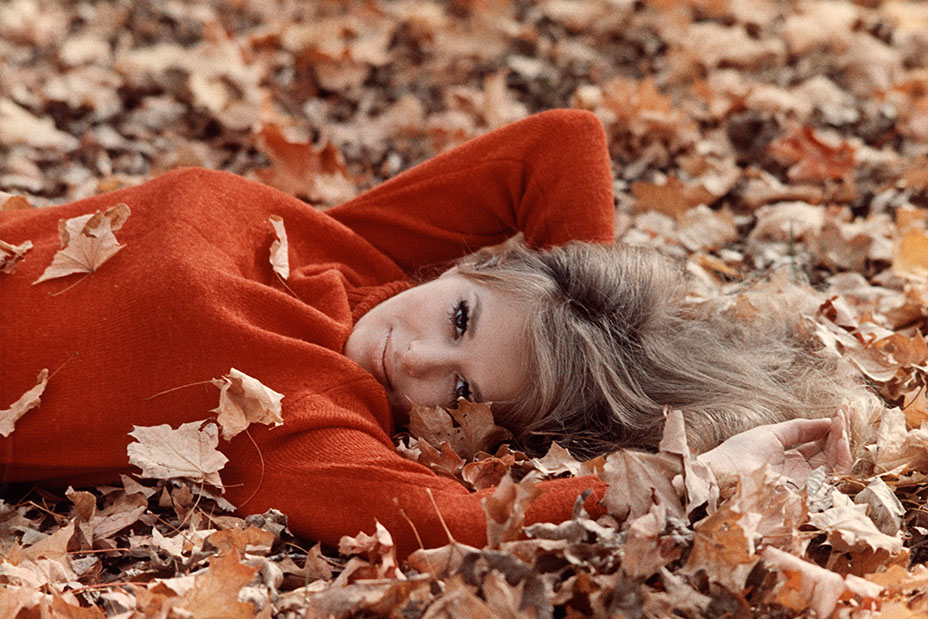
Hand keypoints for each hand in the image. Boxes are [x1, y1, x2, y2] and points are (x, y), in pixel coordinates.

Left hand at [696, 412, 851, 484]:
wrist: (724, 475)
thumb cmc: (740, 454)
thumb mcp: (770, 434)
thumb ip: (799, 428)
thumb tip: (826, 420)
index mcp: (789, 462)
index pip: (817, 446)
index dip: (829, 429)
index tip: (839, 411)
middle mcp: (801, 475)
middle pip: (830, 454)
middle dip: (840, 432)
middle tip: (846, 412)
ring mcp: (807, 485)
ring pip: (836, 464)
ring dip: (843, 440)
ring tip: (842, 420)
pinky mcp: (811, 494)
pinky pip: (834, 475)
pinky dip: (841, 454)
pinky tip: (839, 435)